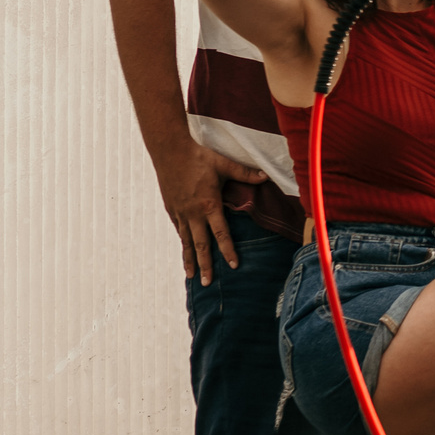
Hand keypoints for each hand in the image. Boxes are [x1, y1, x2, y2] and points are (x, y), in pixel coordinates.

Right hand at [158, 142, 269, 285]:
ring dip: (189, 260)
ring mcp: (180, 212)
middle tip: (208, 284)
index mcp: (209, 205)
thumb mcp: (224, 164)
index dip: (228, 250)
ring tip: (191, 276)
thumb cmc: (198, 157)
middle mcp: (193, 213)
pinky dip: (182, 242)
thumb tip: (265, 176)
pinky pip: (179, 230)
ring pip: (186, 241)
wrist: (169, 151)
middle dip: (205, 265)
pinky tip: (185, 251)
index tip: (233, 265)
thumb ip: (245, 173)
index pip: (221, 233)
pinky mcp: (171, 208)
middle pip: (200, 245)